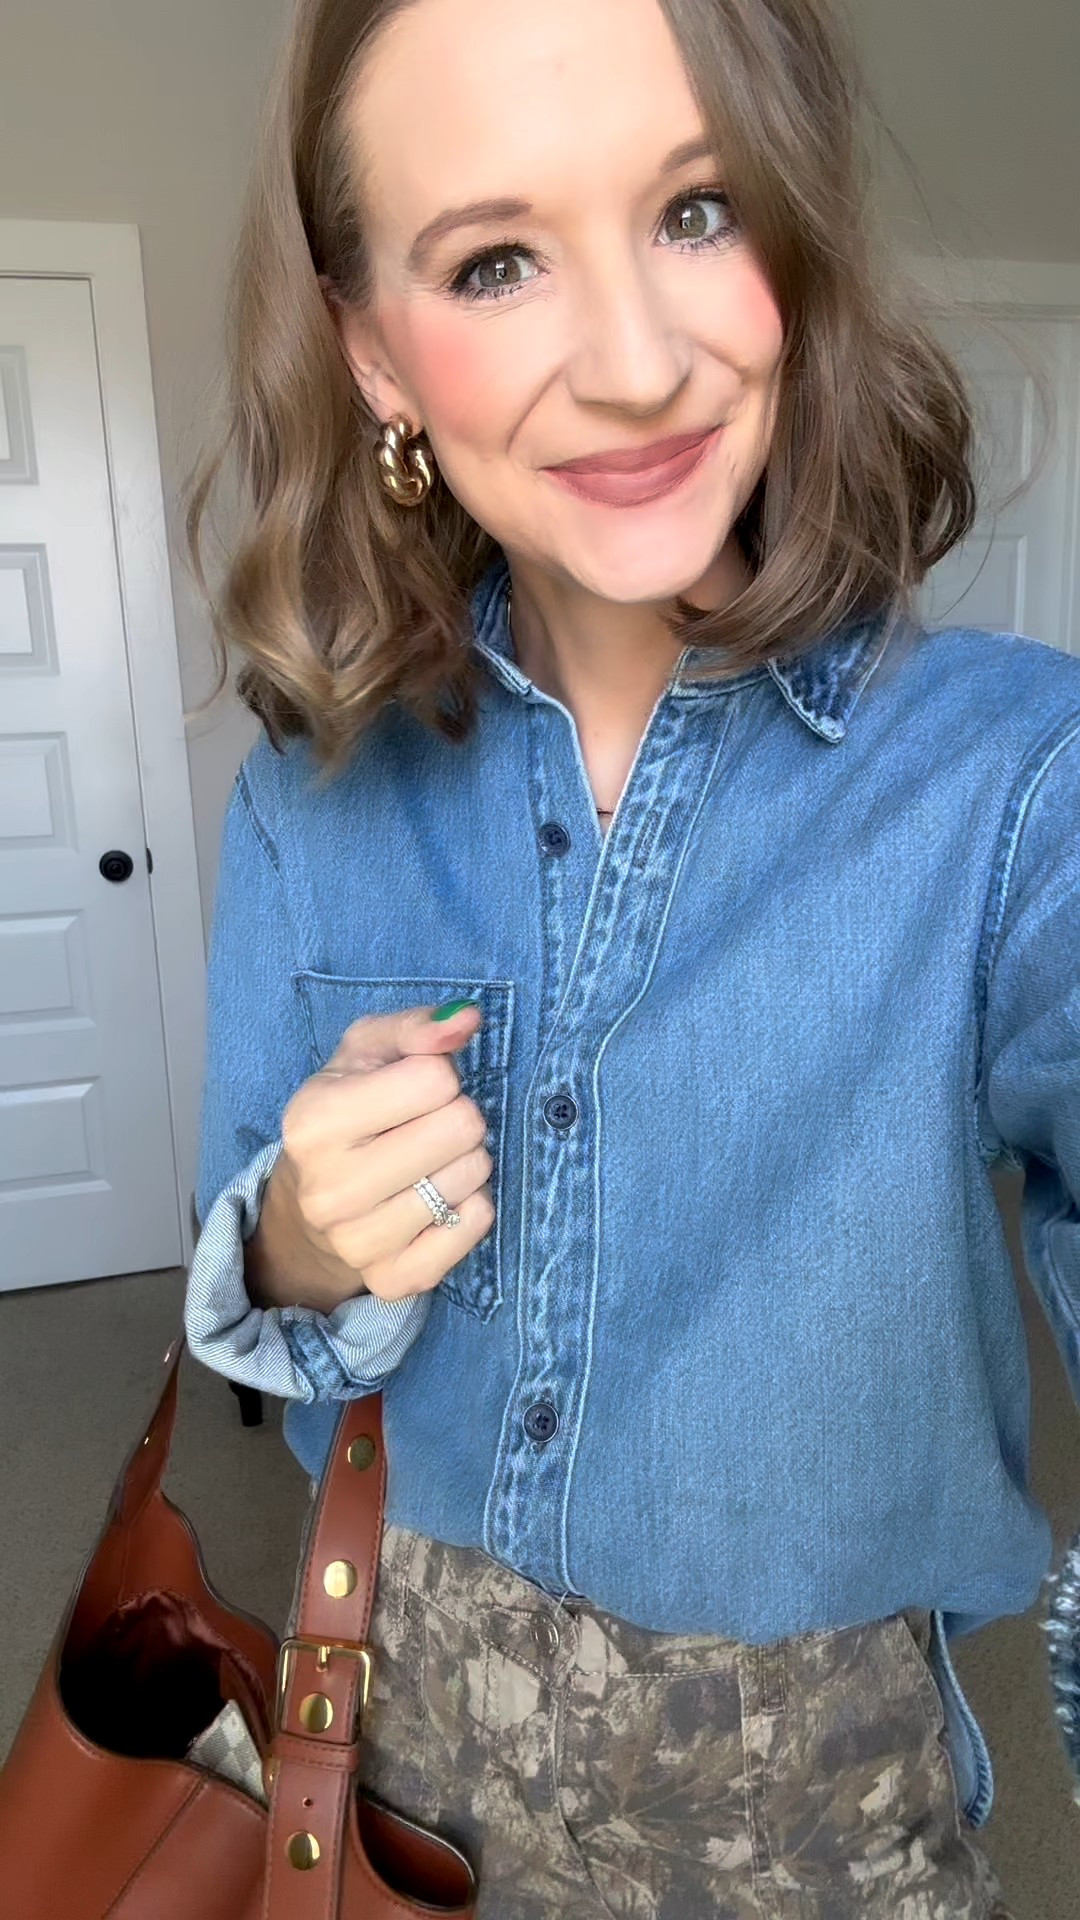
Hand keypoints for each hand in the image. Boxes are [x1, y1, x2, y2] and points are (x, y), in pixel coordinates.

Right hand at [248, 1001, 492, 1311]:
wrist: (309, 1208)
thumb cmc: (347, 1115)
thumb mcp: (365, 1055)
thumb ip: (416, 1028)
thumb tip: (468, 1019)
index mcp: (314, 1120)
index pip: (435, 1078)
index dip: (439, 1076)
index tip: (415, 1091)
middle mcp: (329, 1187)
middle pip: (461, 1127)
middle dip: (459, 1118)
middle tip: (431, 1128)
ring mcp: (358, 1242)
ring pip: (473, 1177)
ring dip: (467, 1162)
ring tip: (432, 1163)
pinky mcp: (392, 1280)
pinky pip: (476, 1225)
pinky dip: (473, 1206)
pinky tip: (441, 1200)